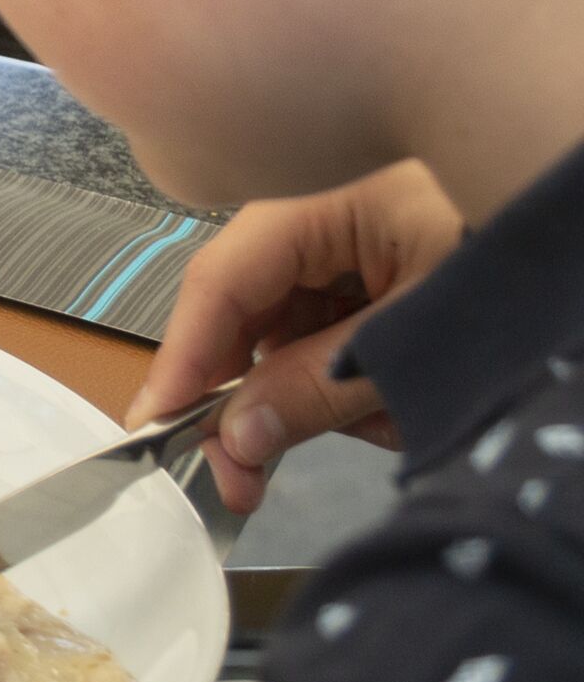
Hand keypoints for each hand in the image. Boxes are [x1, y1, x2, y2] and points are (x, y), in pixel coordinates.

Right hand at [133, 161, 459, 511]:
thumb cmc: (524, 284)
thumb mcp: (415, 348)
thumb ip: (315, 389)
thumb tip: (233, 439)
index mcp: (331, 202)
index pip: (226, 277)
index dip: (186, 355)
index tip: (158, 428)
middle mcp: (335, 214)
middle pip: (253, 308)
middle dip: (259, 394)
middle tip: (245, 480)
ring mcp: (367, 244)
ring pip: (296, 330)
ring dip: (320, 393)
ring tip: (383, 428)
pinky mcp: (393, 272)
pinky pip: (339, 332)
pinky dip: (358, 380)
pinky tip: (397, 406)